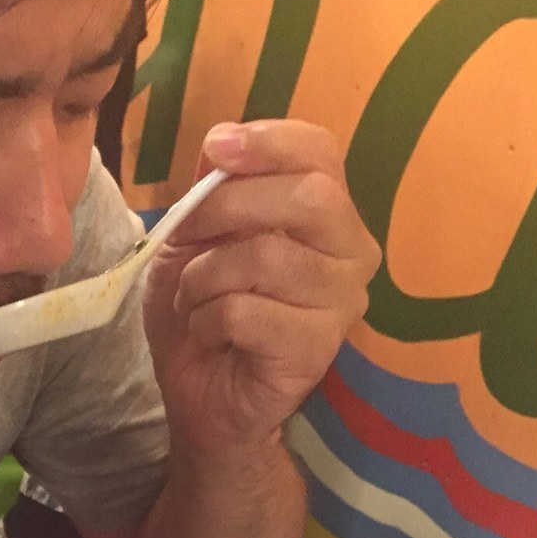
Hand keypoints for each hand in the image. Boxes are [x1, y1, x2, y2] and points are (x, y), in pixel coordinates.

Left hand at [141, 119, 380, 455]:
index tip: (217, 146)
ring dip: (205, 276)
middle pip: (308, 196)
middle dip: (227, 207)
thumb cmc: (203, 311)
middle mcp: (351, 251)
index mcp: (326, 214)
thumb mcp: (191, 241)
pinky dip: (207, 318)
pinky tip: (208, 333)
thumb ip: (210, 193)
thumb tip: (220, 144)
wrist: (199, 396)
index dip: (270, 141)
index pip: (321, 152)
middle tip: (185, 237)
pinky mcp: (317, 348)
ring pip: (267, 256)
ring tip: (194, 298)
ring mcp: (342, 302)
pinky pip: (246, 311)